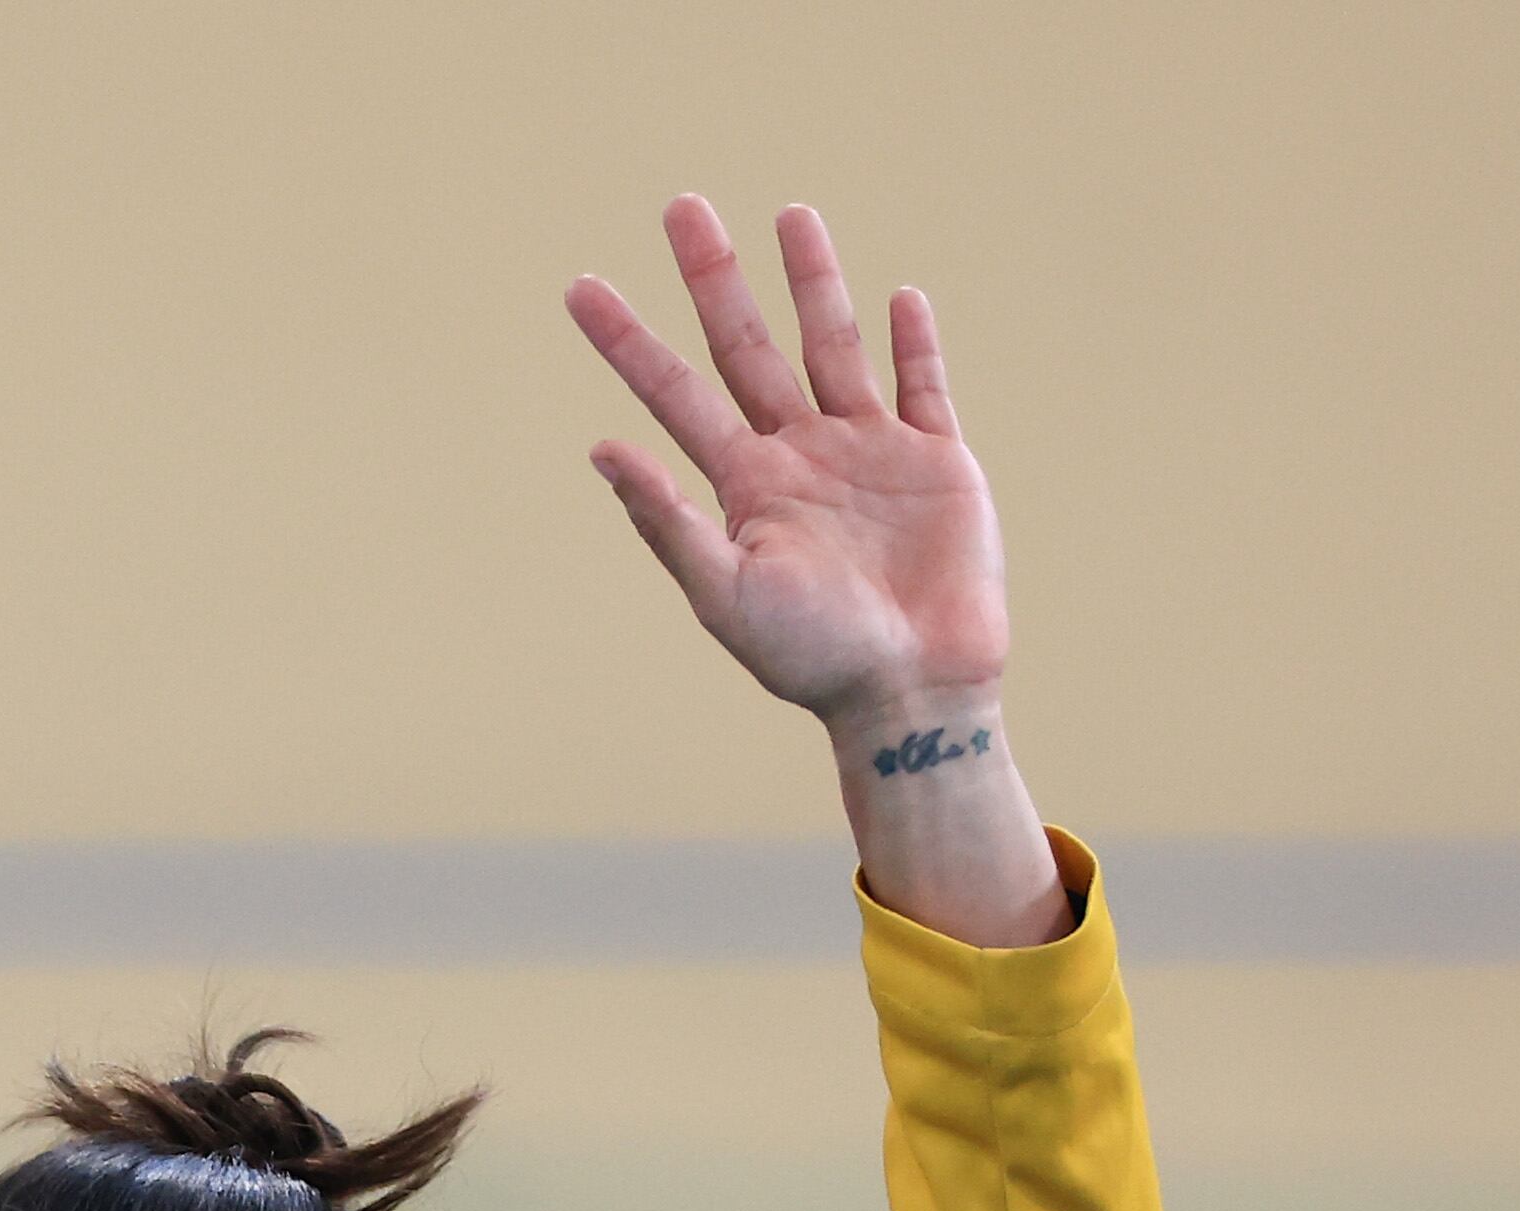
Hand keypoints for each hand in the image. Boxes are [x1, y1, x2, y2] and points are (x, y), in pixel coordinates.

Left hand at [567, 196, 1006, 728]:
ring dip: (813, 282)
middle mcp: (800, 456)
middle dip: (714, 279)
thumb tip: (603, 450)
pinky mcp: (939, 464)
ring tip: (789, 214)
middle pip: (748, 347)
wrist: (911, 695)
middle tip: (680, 206)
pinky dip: (915, 343)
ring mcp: (870, 453)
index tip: (580, 288)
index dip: (628, 341)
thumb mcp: (726, 594)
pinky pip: (925, 387)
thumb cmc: (812, 659)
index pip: (674, 394)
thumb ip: (668, 522)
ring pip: (834, 345)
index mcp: (744, 484)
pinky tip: (900, 298)